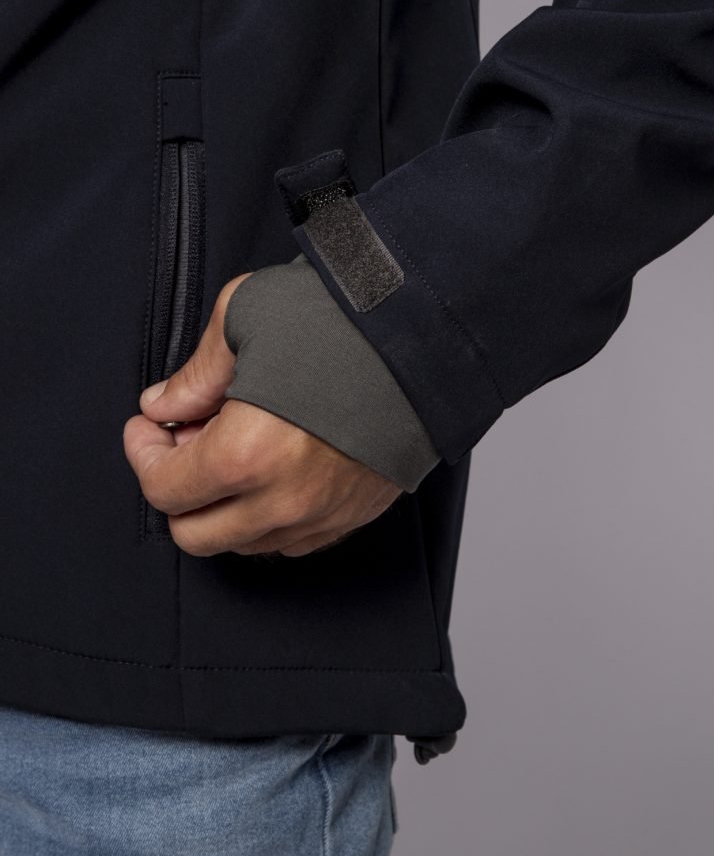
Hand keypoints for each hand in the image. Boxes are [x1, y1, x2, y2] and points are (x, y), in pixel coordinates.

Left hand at [123, 274, 402, 557]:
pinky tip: (273, 465)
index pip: (165, 490)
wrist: (428, 334)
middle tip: (186, 440)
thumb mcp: (247, 315)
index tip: (147, 426)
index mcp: (247, 454)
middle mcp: (284, 500)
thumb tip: (166, 405)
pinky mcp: (354, 515)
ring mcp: (323, 514)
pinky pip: (291, 539)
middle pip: (196, 533)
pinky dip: (267, 513)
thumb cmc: (343, 319)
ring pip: (243, 541)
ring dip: (222, 504)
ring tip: (234, 447)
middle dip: (177, 489)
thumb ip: (196, 372)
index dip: (144, 455)